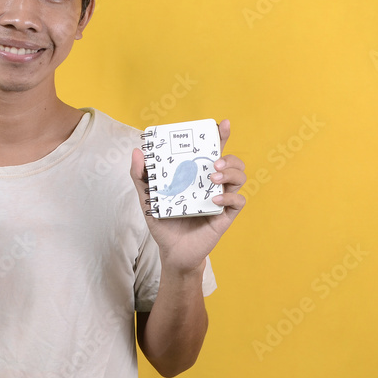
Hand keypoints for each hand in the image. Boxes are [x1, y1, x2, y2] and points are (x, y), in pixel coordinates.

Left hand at [129, 119, 246, 273]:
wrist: (172, 252)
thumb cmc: (163, 223)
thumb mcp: (147, 198)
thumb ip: (140, 176)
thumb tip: (137, 151)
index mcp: (197, 175)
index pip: (212, 151)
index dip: (221, 136)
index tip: (223, 124)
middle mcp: (212, 184)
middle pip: (232, 161)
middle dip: (228, 156)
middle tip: (212, 162)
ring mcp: (221, 199)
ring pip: (240, 177)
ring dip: (231, 172)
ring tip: (213, 178)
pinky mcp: (226, 216)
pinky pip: (238, 201)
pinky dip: (229, 197)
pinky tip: (213, 200)